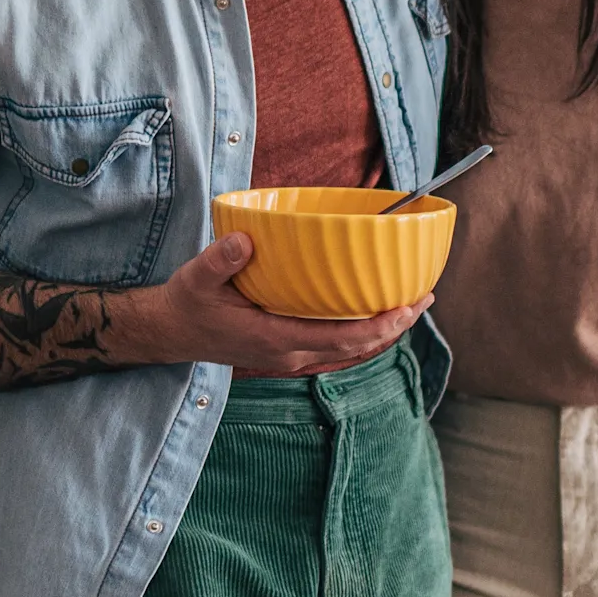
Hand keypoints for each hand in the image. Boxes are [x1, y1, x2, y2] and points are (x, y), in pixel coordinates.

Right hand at [110, 233, 428, 376]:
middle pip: (357, 347)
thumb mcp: (196, 278)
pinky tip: (376, 311)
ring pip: (350, 349)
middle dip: (395, 326)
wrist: (172, 332)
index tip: (408, 306)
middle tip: (425, 297)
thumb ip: (220, 260)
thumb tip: (244, 241)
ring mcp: (291, 355)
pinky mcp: (289, 349)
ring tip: (412, 304)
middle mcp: (290, 353)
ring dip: (383, 330)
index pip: (341, 338)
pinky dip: (362, 331)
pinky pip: (336, 345)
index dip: (380, 326)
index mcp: (274, 339)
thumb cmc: (187, 304)